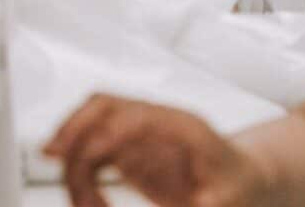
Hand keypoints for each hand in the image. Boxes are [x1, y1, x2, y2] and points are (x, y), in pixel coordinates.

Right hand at [44, 94, 272, 206]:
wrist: (245, 178)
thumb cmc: (239, 185)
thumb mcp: (225, 203)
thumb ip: (199, 204)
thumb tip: (183, 204)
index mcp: (183, 127)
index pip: (138, 117)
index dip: (110, 136)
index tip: (92, 159)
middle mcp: (156, 121)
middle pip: (105, 106)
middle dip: (76, 130)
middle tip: (59, 163)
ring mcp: (140, 132)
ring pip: (93, 120)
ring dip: (73, 147)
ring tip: (77, 194)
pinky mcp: (130, 149)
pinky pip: (95, 144)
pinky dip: (77, 159)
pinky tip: (74, 185)